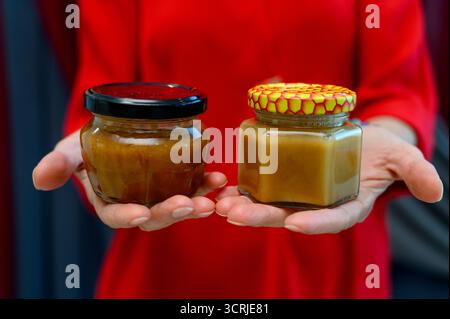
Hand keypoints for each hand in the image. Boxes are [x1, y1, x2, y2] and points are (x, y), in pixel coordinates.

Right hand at [32, 130, 226, 230]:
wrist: (117, 130)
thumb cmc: (91, 144)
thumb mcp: (72, 149)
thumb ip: (59, 162)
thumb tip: (41, 179)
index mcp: (111, 201)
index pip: (118, 217)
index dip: (128, 218)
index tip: (141, 214)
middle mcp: (138, 203)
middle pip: (155, 216)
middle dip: (172, 213)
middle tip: (190, 205)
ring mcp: (160, 195)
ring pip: (179, 205)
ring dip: (198, 201)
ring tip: (213, 194)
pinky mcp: (178, 183)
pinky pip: (194, 188)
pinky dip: (207, 184)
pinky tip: (218, 178)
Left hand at [215, 124, 442, 233]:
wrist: (355, 138)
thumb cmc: (377, 149)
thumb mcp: (400, 156)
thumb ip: (415, 172)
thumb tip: (435, 191)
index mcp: (346, 205)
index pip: (333, 219)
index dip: (316, 223)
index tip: (296, 223)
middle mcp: (318, 205)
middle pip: (289, 216)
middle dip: (262, 218)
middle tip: (235, 215)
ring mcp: (298, 195)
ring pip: (269, 205)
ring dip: (244, 206)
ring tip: (221, 205)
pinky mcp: (283, 181)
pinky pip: (261, 188)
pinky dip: (242, 189)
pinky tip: (223, 189)